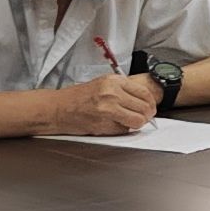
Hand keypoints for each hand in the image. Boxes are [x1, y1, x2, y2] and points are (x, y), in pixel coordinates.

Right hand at [37, 70, 159, 139]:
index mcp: (114, 81)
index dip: (151, 103)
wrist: (57, 108)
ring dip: (138, 123)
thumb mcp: (102, 84)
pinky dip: (123, 129)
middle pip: (145, 108)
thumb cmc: (78, 97)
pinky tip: (115, 125)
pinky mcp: (103, 123)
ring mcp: (108, 108)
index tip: (151, 108)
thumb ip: (122, 90)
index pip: (145, 93)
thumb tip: (143, 101)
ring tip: (131, 122)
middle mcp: (112, 93)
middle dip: (147, 115)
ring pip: (138, 120)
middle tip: (144, 118)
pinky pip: (123, 129)